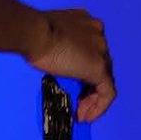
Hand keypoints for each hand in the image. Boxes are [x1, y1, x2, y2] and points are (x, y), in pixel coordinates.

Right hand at [25, 7, 115, 122]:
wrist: (34, 32)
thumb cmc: (33, 32)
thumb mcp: (49, 36)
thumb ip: (59, 45)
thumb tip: (54, 57)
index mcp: (87, 23)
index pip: (93, 51)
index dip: (84, 71)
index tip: (75, 84)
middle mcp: (98, 34)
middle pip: (101, 65)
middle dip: (90, 87)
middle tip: (78, 103)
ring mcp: (100, 51)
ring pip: (105, 79)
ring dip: (94, 99)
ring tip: (82, 113)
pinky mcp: (99, 68)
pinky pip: (107, 92)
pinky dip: (100, 106)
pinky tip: (87, 116)